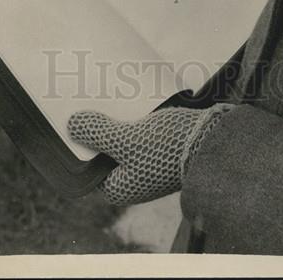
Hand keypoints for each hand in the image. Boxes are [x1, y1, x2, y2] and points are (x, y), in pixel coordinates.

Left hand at [68, 104, 230, 205]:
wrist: (213, 144)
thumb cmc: (167, 149)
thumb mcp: (128, 140)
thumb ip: (98, 134)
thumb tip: (73, 124)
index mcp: (119, 187)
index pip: (88, 166)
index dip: (78, 144)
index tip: (70, 120)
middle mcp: (132, 179)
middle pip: (104, 151)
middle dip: (96, 129)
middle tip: (85, 102)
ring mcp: (147, 163)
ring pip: (122, 140)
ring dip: (114, 121)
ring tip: (103, 96)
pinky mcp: (161, 148)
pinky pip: (138, 134)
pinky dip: (131, 120)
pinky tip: (127, 100)